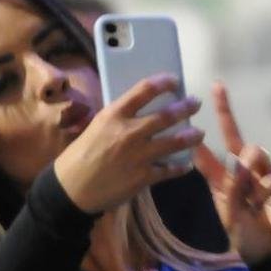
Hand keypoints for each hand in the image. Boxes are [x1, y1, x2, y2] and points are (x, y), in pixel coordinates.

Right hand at [53, 74, 202, 213]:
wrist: (72, 190)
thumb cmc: (79, 157)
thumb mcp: (96, 128)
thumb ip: (118, 120)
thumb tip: (138, 113)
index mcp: (114, 115)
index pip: (144, 90)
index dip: (163, 83)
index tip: (174, 81)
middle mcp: (129, 132)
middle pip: (166, 115)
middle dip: (185, 107)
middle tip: (195, 103)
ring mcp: (139, 155)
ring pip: (174, 141)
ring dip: (191, 136)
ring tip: (199, 134)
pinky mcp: (143, 177)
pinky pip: (169, 170)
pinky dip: (180, 167)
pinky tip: (186, 165)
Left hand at [193, 81, 270, 263]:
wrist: (270, 255)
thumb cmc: (246, 234)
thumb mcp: (227, 210)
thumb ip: (226, 185)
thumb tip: (237, 160)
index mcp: (229, 177)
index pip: (222, 141)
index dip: (221, 113)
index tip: (216, 86)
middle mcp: (249, 172)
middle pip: (240, 139)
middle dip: (226, 117)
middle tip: (220, 115)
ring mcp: (269, 177)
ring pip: (256, 154)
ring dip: (250, 175)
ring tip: (251, 199)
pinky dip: (270, 190)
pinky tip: (268, 201)